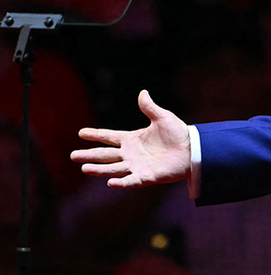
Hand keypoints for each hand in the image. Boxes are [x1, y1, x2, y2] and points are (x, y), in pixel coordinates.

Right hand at [71, 90, 190, 188]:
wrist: (194, 150)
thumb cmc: (179, 134)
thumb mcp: (163, 118)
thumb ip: (150, 107)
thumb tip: (143, 92)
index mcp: (133, 139)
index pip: (109, 137)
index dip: (96, 135)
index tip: (81, 133)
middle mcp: (131, 154)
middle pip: (106, 155)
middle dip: (90, 155)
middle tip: (73, 156)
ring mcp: (138, 166)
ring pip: (113, 169)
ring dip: (99, 169)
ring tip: (84, 168)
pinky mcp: (147, 176)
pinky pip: (132, 181)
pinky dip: (122, 183)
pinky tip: (110, 183)